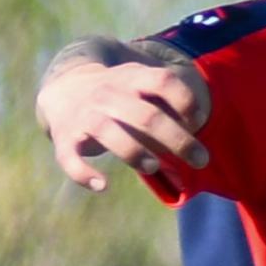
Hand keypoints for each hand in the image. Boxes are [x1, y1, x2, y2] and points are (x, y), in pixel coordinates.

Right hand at [41, 58, 211, 193]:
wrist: (64, 89)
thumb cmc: (120, 96)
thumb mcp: (142, 86)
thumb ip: (168, 105)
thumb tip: (195, 143)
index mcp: (131, 79)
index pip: (163, 81)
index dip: (186, 101)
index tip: (197, 121)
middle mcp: (107, 94)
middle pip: (146, 116)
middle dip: (178, 140)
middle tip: (201, 160)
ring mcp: (84, 115)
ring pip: (108, 132)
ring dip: (134, 153)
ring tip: (153, 167)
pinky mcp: (64, 138)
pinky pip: (69, 158)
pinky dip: (83, 173)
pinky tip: (102, 186)